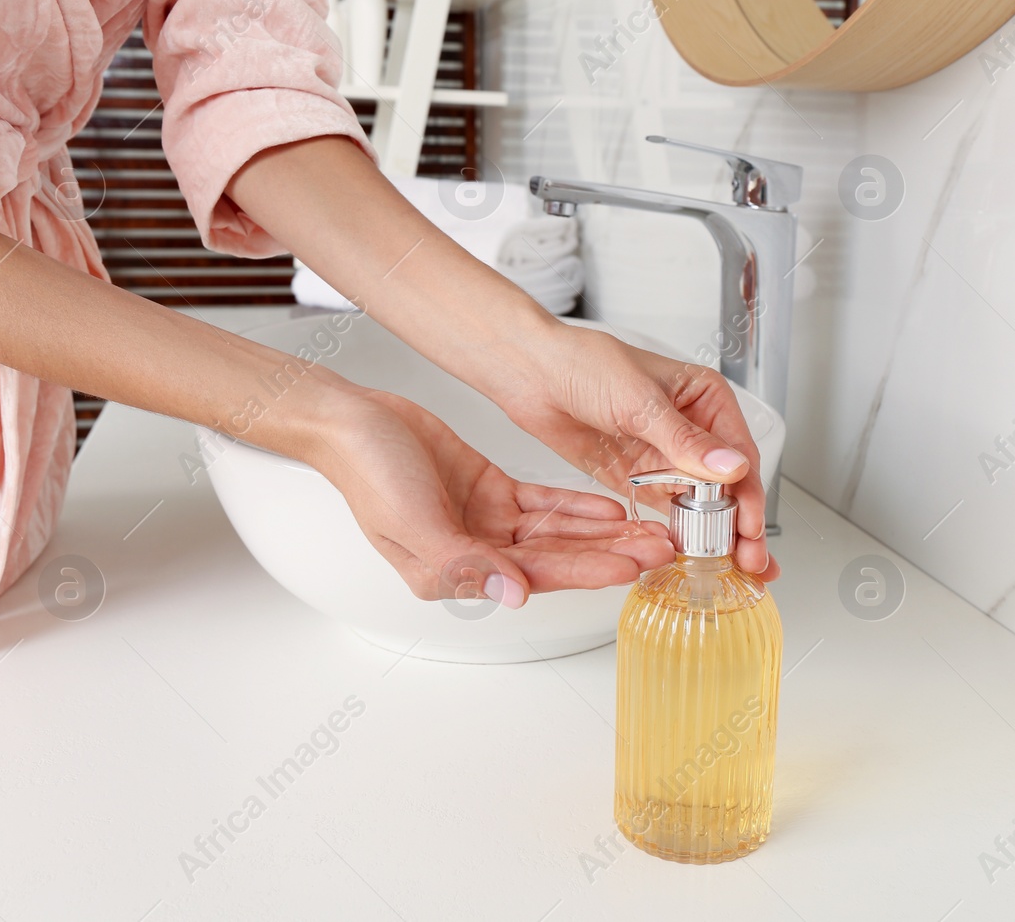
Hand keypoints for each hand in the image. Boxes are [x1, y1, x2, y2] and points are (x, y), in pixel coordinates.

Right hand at [307, 388, 674, 607]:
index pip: (538, 576)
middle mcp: (477, 553)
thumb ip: (464, 563)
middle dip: (611, 554)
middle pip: (559, 557)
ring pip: (560, 532)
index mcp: (455, 573)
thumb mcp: (413, 523)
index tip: (632, 566)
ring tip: (652, 529)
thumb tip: (512, 593)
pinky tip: (613, 508)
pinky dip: (578, 506)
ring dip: (604, 532)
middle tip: (662, 549)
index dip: (588, 570)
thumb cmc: (367, 474)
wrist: (352, 421)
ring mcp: (487, 522)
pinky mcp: (492, 489)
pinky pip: (545, 503)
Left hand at [496, 324, 778, 579]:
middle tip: (750, 561)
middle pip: (728, 485)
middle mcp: (692, 430)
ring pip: (703, 502)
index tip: (750, 529)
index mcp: (705, 399)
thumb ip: (684, 440)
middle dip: (741, 524)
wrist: (534, 374)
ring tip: (732, 568)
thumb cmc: (586, 363)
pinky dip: (682, 532)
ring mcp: (666, 456)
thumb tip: (730, 465)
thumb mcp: (640, 401)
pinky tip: (693, 554)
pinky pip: (668, 509)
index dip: (749, 495)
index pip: (739, 454)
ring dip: (717, 534)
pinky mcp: (640, 477)